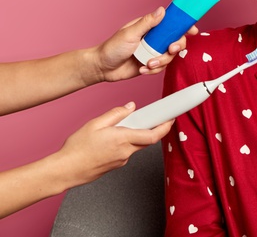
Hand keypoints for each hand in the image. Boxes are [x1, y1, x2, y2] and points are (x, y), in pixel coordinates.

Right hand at [57, 102, 172, 187]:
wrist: (65, 170)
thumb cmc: (77, 149)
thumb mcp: (95, 124)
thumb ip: (115, 114)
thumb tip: (130, 106)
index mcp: (123, 139)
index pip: (153, 135)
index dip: (165, 127)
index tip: (171, 119)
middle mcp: (126, 152)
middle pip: (147, 140)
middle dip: (151, 129)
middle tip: (150, 118)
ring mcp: (122, 160)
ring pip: (135, 145)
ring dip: (134, 136)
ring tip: (116, 130)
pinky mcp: (116, 165)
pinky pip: (126, 151)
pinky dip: (124, 143)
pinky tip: (109, 141)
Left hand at [91, 7, 197, 81]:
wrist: (102, 68)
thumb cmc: (112, 47)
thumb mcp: (130, 33)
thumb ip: (147, 23)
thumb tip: (162, 10)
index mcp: (150, 27)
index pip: (171, 23)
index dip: (183, 25)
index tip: (192, 30)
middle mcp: (154, 39)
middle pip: (176, 40)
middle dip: (176, 46)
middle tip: (170, 49)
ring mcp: (153, 51)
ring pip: (170, 56)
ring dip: (161, 61)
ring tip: (147, 63)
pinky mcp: (151, 64)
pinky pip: (161, 67)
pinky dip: (153, 70)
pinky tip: (142, 69)